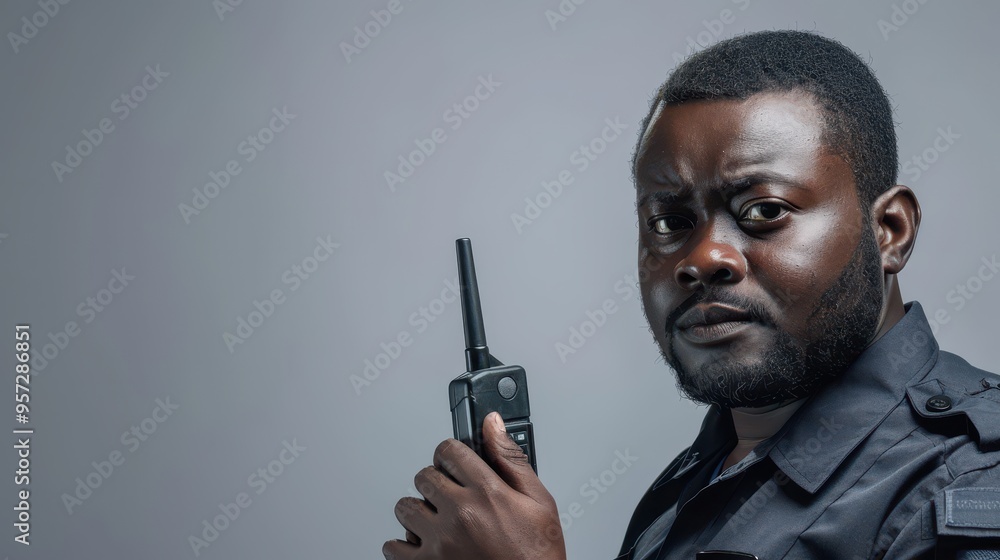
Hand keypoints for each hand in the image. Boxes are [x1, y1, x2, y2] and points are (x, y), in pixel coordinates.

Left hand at [383, 411, 565, 559]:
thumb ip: (511, 459)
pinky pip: (394, 547)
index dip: (452, 454)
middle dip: (437, 481)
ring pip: (405, 507)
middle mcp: (460, 515)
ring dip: (419, 511)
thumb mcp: (539, 502)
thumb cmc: (536, 555)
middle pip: (424, 476)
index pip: (449, 450)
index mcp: (487, 493)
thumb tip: (492, 424)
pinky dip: (404, 545)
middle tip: (452, 496)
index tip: (455, 463)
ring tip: (439, 521)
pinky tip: (426, 544)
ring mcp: (440, 543)